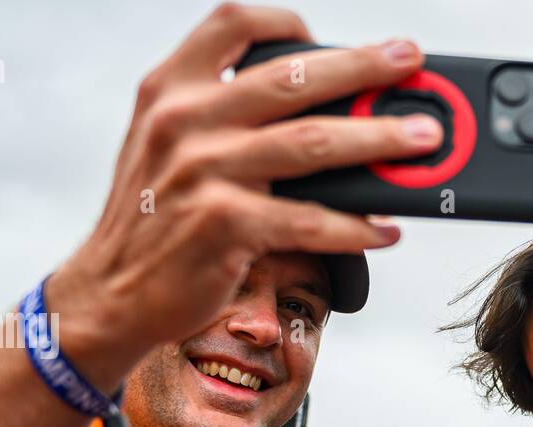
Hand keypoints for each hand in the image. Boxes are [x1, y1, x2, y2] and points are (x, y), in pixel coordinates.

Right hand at [42, 5, 441, 388]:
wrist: (110, 293)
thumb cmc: (151, 221)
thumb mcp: (164, 147)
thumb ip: (217, 116)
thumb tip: (311, 108)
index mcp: (169, 90)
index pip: (233, 26)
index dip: (286, 24)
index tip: (325, 36)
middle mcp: (184, 122)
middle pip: (293, 78)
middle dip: (363, 66)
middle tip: (410, 61)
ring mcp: (204, 172)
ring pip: (312, 144)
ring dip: (378, 140)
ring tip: (422, 140)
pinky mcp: (225, 226)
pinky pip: (308, 220)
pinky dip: (354, 226)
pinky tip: (384, 228)